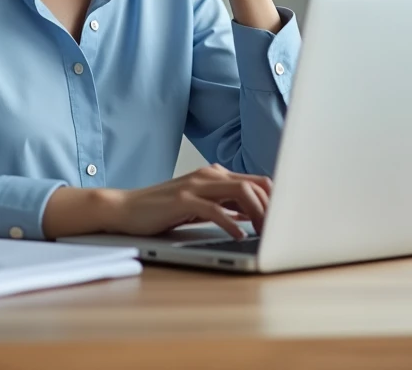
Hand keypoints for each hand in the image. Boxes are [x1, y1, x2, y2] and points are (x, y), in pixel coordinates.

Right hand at [42, 164, 271, 240]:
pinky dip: (231, 222)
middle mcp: (208, 175)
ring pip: (240, 192)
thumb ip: (225, 205)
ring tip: (264, 233)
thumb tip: (254, 214)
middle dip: (273, 207)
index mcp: (214, 175)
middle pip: (255, 184)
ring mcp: (195, 185)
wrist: (126, 208)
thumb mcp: (199, 206)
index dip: (275, 198)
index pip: (257, 180)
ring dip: (258, 213)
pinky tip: (238, 235)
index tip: (285, 218)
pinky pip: (215, 209)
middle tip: (280, 229)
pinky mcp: (182, 200)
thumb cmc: (162, 209)